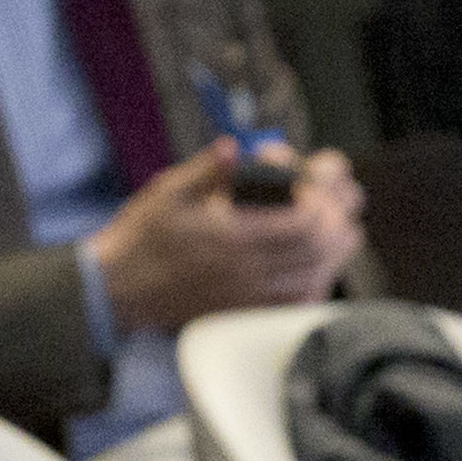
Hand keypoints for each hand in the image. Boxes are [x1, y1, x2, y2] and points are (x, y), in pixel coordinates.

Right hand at [86, 140, 365, 336]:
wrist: (119, 290)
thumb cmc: (142, 237)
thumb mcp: (167, 192)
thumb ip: (205, 170)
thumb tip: (232, 147)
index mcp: (231, 238)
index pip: (302, 224)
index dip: (320, 203)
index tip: (313, 186)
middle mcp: (245, 272)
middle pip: (317, 252)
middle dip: (338, 224)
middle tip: (343, 205)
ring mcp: (246, 297)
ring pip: (313, 279)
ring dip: (334, 254)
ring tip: (341, 232)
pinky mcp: (243, 313)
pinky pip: (294, 306)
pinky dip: (316, 286)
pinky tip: (318, 270)